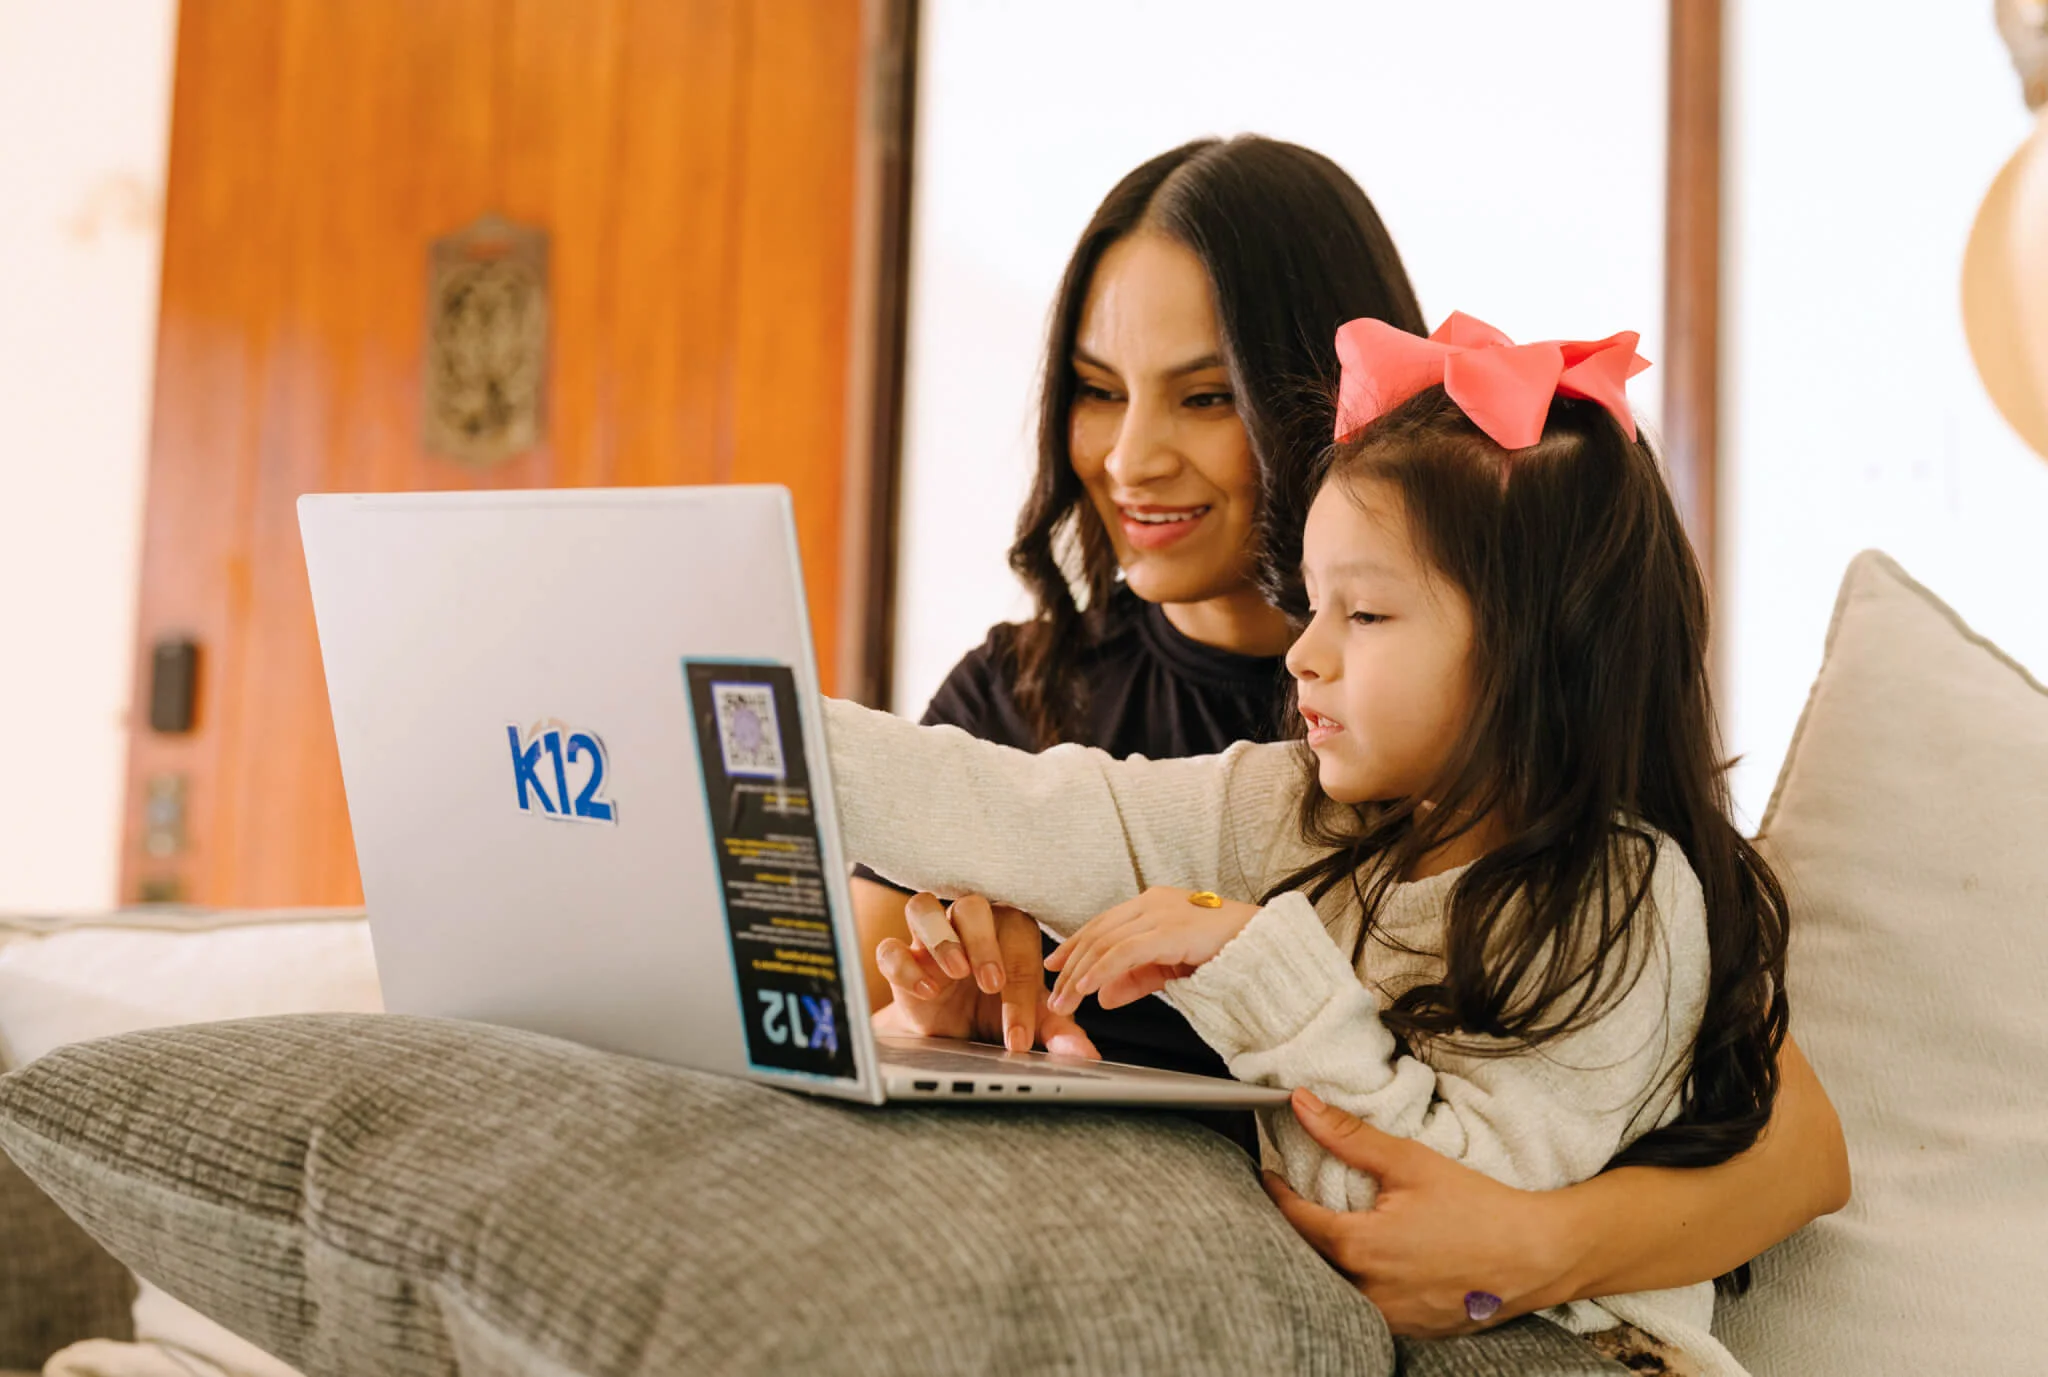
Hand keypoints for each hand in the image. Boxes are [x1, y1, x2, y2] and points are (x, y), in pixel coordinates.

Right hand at [871, 893, 1099, 1057]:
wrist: (954, 1033)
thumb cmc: (996, 1012)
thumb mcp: (1030, 1022)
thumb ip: (1057, 1031)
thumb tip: (1083, 1052)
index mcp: (1008, 931)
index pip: (1016, 944)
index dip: (1020, 989)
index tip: (1018, 1032)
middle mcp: (967, 926)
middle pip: (972, 906)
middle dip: (983, 943)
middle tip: (991, 984)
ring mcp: (929, 939)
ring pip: (923, 908)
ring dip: (940, 938)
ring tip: (956, 974)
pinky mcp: (900, 959)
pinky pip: (890, 948)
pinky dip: (905, 966)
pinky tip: (926, 991)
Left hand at [1043, 886, 1259, 1015]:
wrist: (1265, 946)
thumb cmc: (1226, 951)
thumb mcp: (1170, 968)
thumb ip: (1136, 979)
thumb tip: (1103, 997)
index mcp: (1153, 905)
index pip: (1102, 924)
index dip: (1075, 945)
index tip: (1056, 965)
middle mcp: (1152, 903)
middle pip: (1098, 932)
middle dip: (1071, 965)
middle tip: (1054, 995)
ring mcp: (1161, 913)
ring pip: (1105, 942)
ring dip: (1080, 974)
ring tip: (1066, 1001)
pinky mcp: (1170, 930)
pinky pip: (1124, 951)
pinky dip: (1101, 970)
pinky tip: (1087, 988)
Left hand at [1260, 1089, 1572, 1337]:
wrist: (1539, 1255)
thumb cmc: (1479, 1207)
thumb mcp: (1410, 1162)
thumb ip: (1349, 1135)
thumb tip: (1301, 1103)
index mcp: (1360, 1248)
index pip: (1295, 1220)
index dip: (1276, 1194)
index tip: (1268, 1174)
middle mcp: (1368, 1291)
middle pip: (1311, 1259)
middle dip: (1298, 1230)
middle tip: (1295, 1200)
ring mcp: (1391, 1318)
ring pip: (1338, 1289)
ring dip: (1327, 1262)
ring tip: (1330, 1230)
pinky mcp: (1413, 1331)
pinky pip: (1370, 1309)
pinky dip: (1361, 1285)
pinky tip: (1373, 1263)